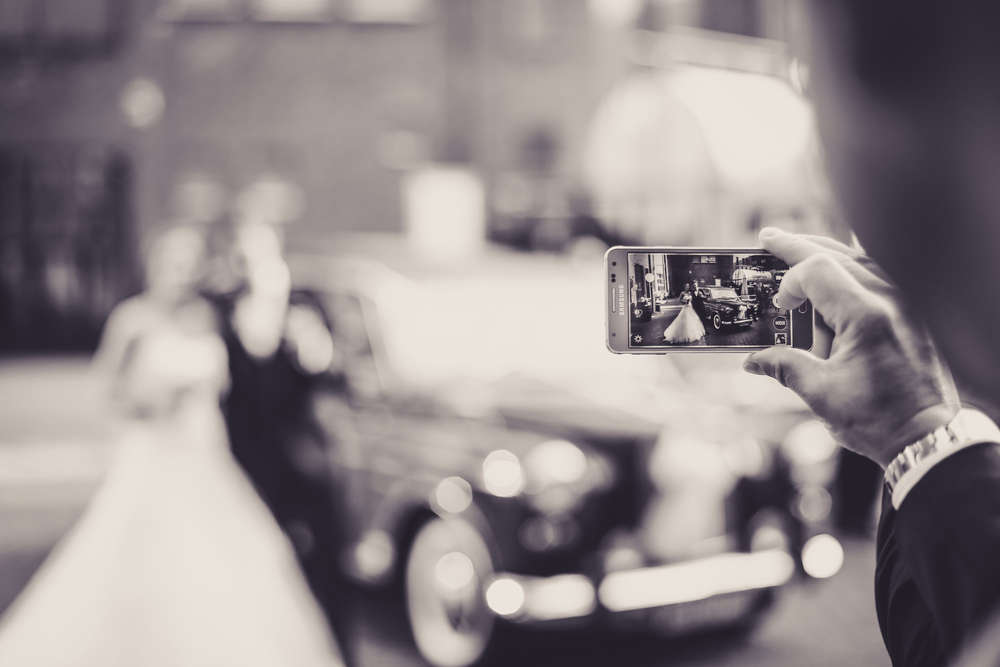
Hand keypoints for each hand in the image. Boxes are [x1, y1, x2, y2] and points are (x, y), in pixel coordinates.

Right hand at [744, 228, 959, 468]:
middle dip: (799, 247)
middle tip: (769, 239)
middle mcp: (890, 300)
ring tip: (798, 250)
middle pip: (837, 254)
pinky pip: (879, 275)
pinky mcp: (912, 313)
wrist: (928, 437)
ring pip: (861, 259)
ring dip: (826, 254)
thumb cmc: (880, 419)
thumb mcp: (821, 393)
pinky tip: (838, 271)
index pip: (817, 271)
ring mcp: (906, 303)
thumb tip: (754, 361)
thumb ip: (784, 366)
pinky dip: (852, 268)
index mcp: (865, 316)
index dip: (789, 282)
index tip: (779, 306)